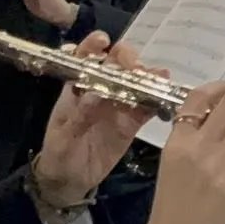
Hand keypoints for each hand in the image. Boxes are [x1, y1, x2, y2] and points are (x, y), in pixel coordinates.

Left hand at [33, 32, 151, 205]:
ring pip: (136, 81)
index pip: (85, 58)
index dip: (93, 46)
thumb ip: (79, 116)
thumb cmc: (59, 154)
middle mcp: (101, 90)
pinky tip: (165, 92)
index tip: (103, 41)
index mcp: (78, 88)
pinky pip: (147, 106)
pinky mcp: (132, 123)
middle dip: (127, 59)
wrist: (69, 182)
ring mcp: (119, 105)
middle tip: (135, 69)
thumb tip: (96, 94)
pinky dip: (157, 98)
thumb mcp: (63, 136)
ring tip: (156, 77)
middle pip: (117, 63)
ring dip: (146, 75)